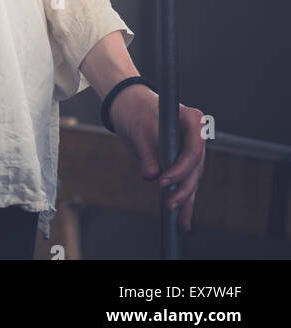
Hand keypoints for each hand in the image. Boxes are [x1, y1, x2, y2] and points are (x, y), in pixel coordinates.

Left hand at [108, 86, 206, 233]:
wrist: (131, 106)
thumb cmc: (137, 112)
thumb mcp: (140, 129)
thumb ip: (147, 153)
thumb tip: (150, 176)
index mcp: (192, 121)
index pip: (193, 149)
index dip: (181, 168)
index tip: (163, 181)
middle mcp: (196, 137)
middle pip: (195, 168)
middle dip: (183, 189)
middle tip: (168, 205)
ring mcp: (191, 151)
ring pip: (192, 179)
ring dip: (186, 200)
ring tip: (179, 221)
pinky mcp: (182, 162)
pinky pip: (185, 183)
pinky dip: (184, 201)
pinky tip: (183, 220)